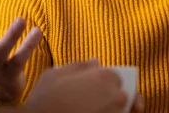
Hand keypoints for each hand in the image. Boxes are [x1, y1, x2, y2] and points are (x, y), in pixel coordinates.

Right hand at [26, 60, 144, 112]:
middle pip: (124, 95)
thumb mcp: (55, 74)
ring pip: (121, 110)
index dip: (107, 80)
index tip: (96, 84)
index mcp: (103, 77)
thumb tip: (95, 61)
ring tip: (95, 107)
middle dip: (114, 96)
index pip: (116, 76)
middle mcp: (115, 96)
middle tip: (96, 99)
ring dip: (113, 109)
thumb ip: (78, 66)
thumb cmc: (45, 99)